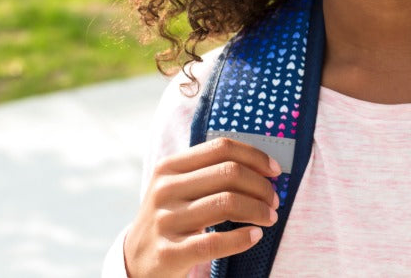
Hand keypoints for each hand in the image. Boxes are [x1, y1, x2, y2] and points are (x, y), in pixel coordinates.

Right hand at [124, 137, 281, 277]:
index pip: (221, 148)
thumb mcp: (178, 188)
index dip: (255, 156)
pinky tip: (254, 237)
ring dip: (258, 211)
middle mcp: (165, 189)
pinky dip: (242, 238)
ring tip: (269, 218)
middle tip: (274, 201)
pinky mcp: (170, 252)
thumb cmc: (170, 218)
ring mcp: (165, 220)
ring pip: (227, 203)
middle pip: (229, 173)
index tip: (275, 171)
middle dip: (261, 186)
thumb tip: (263, 168)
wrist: (135, 262)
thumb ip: (210, 172)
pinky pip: (215, 242)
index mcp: (170, 167)